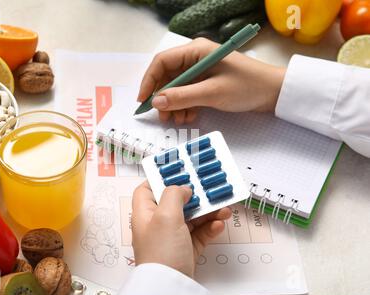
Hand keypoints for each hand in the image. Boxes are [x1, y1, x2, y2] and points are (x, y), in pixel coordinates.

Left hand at [131, 181, 231, 277]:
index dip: (161, 178)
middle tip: (209, 186)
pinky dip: (210, 227)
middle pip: (176, 201)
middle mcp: (157, 224)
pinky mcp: (185, 249)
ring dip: (208, 211)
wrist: (170, 287)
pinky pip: (200, 233)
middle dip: (195, 195)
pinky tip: (218, 223)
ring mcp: (172, 237)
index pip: (147, 189)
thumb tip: (182, 187)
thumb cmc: (160, 254)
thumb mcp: (165, 216)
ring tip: (222, 205)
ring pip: (191, 217)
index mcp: (145, 213)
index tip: (179, 170)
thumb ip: (173, 195)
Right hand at [137, 38, 285, 124]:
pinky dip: (185, 107)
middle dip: (163, 98)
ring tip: (178, 120)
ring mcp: (201, 72)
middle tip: (162, 117)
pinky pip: (187, 95)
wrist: (274, 93)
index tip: (144, 101)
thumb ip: (182, 97)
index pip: (162, 62)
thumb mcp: (212, 92)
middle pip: (167, 77)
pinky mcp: (206, 84)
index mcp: (196, 51)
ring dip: (174, 105)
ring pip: (176, 89)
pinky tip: (189, 117)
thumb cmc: (247, 86)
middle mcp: (195, 59)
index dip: (149, 81)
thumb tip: (156, 102)